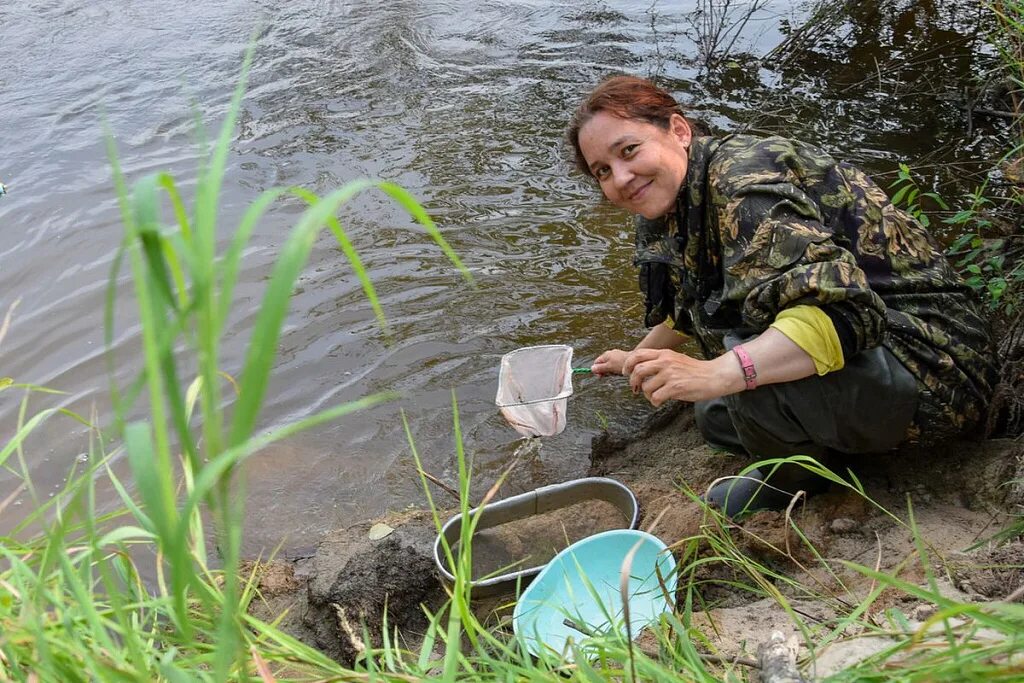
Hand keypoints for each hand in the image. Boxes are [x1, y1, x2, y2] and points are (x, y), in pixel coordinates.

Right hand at [591, 349, 627, 376]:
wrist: (636, 362)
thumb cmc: (622, 364)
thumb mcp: (609, 367)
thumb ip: (600, 368)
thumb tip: (591, 369)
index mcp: (605, 355)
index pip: (596, 362)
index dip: (596, 370)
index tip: (600, 376)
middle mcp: (610, 354)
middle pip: (602, 364)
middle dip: (604, 371)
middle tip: (609, 375)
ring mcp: (616, 356)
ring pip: (609, 366)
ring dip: (611, 371)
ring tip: (616, 373)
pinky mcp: (621, 359)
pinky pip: (615, 366)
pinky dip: (616, 370)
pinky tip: (620, 371)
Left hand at [622, 348, 742, 405]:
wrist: (714, 376)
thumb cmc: (695, 370)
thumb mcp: (676, 359)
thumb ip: (660, 362)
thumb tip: (642, 370)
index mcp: (664, 354)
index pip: (638, 354)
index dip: (628, 364)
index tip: (626, 372)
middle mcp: (665, 362)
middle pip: (638, 370)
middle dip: (632, 382)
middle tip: (635, 389)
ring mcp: (670, 375)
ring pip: (646, 387)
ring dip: (647, 394)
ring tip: (654, 396)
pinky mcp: (675, 388)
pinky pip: (656, 397)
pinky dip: (655, 402)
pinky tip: (661, 401)